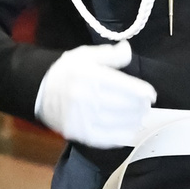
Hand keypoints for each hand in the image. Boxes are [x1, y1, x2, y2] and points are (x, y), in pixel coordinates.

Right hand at [35, 41, 157, 147]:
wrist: (39, 90)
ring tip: (139, 118)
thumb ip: (109, 54)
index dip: (141, 91)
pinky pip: (103, 138)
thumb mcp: (85, 55)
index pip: (122, 85)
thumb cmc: (66, 71)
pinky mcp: (77, 132)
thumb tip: (127, 50)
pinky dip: (119, 137)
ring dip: (132, 121)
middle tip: (145, 106)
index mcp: (88, 76)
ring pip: (115, 122)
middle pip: (122, 105)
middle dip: (138, 107)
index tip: (150, 94)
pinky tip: (129, 133)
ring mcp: (80, 117)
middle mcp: (84, 97)